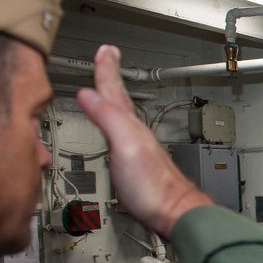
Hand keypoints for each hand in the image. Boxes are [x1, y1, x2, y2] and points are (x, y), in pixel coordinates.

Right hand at [77, 45, 211, 236]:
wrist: (175, 212)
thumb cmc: (153, 186)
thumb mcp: (125, 146)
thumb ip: (108, 117)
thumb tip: (88, 93)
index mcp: (130, 127)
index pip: (115, 92)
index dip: (107, 70)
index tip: (105, 50)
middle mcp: (136, 134)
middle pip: (120, 100)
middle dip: (111, 78)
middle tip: (109, 58)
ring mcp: (139, 149)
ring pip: (123, 116)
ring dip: (113, 99)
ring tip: (108, 88)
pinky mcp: (139, 166)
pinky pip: (124, 135)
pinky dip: (117, 124)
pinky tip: (117, 130)